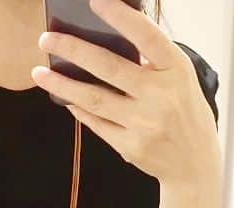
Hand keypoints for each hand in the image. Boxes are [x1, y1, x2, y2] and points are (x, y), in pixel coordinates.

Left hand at [31, 0, 221, 194]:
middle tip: (46, 39)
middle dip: (73, 50)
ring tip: (40, 72)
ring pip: (94, 99)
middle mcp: (160, 97)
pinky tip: (64, 98)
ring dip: (62, 84)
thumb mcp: (181, 80)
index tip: (95, 1)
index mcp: (176, 71)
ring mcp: (143, 124)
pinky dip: (78, 109)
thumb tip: (111, 36)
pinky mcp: (130, 147)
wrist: (194, 165)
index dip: (121, 17)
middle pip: (109, 67)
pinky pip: (97, 123)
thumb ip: (153, 60)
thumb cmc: (185, 113)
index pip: (147, 36)